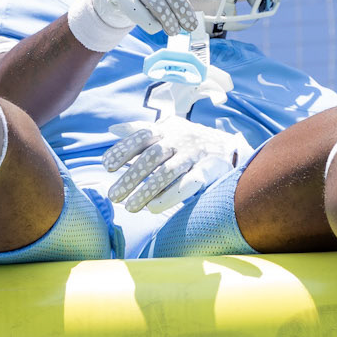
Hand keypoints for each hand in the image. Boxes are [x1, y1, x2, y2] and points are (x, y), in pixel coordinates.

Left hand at [103, 117, 242, 212]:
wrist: (228, 147)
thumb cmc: (188, 140)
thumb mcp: (168, 129)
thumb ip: (140, 130)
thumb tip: (112, 130)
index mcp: (167, 129)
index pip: (142, 136)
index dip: (123, 150)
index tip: (107, 167)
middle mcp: (180, 140)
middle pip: (152, 157)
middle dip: (131, 177)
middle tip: (113, 196)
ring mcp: (194, 155)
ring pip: (168, 173)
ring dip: (146, 191)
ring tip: (130, 207)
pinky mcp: (207, 172)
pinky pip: (188, 185)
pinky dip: (170, 197)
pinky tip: (153, 208)